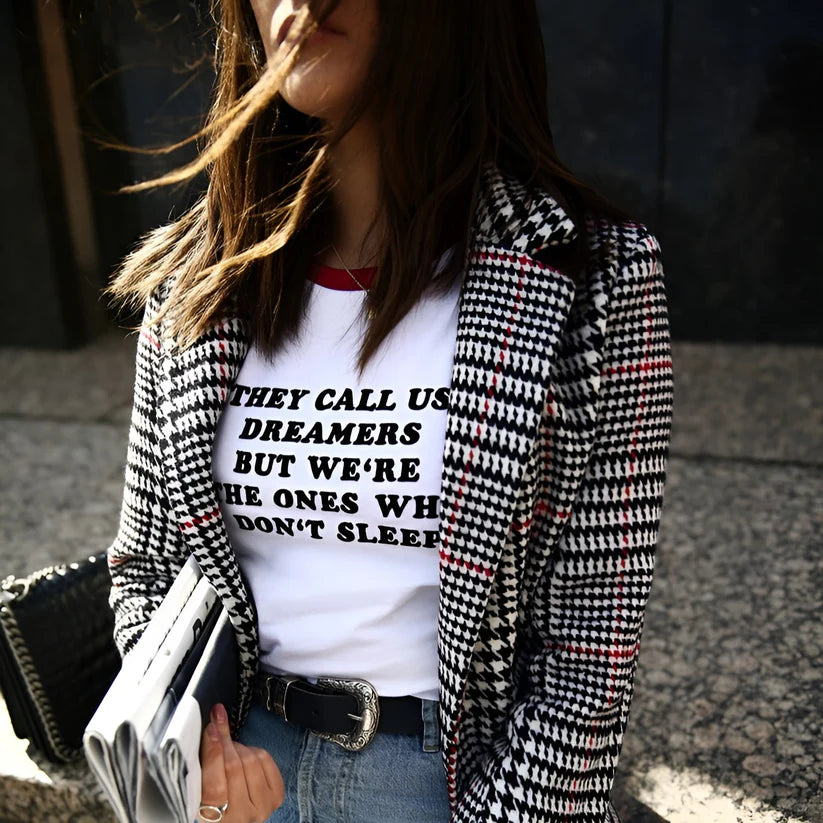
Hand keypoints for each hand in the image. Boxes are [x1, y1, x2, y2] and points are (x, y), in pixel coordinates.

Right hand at [199, 703, 284, 822]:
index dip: (213, 752)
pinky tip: (246, 757)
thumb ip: (205, 764)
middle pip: (234, 767)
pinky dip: (254, 751)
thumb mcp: (202, 789)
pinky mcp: (277, 795)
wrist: (239, 819)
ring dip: (239, 748)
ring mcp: (263, 807)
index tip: (212, 728)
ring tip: (230, 751)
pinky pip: (265, 759)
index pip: (214, 786)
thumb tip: (214, 724)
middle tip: (218, 731)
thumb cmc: (215, 801)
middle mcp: (241, 817)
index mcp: (213, 819)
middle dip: (225, 742)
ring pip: (251, 760)